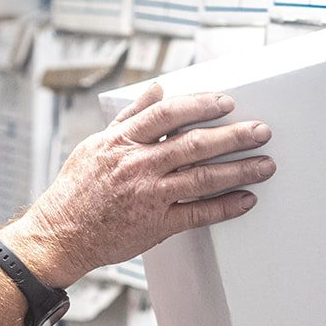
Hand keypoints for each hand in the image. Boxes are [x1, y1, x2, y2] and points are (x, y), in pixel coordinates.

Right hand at [3, 81, 274, 287]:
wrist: (60, 234)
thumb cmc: (76, 189)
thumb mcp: (96, 144)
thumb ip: (129, 117)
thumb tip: (156, 91)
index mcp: (123, 142)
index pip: (169, 115)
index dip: (201, 105)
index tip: (227, 103)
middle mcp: (138, 166)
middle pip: (195, 144)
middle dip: (234, 136)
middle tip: (262, 131)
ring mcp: (149, 196)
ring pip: (203, 178)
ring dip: (240, 170)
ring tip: (265, 164)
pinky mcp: (156, 225)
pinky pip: (198, 213)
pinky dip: (225, 206)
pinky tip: (246, 199)